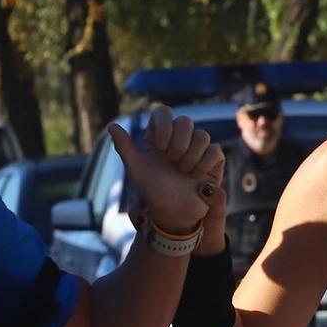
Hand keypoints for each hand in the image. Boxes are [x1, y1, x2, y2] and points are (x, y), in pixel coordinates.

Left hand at [107, 103, 220, 237]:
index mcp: (160, 136)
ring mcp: (198, 148)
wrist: (174, 213)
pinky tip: (196, 176)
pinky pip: (215, 150)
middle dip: (178, 143)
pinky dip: (204, 164)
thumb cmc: (153, 192)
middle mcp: (180, 138)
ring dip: (191, 156)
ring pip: (202, 135)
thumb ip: (125, 148)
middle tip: (173, 162)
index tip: (160, 146)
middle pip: (185, 121)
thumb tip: (111, 125)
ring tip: (184, 172)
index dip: (164, 125)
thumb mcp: (136, 170)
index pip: (164, 112)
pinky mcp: (214, 159)